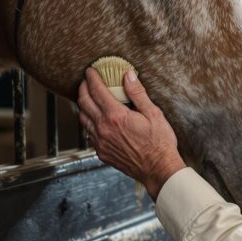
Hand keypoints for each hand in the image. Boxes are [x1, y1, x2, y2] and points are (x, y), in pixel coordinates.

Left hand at [77, 68, 185, 199]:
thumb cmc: (159, 143)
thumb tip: (128, 76)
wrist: (158, 169)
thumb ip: (137, 93)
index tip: (90, 71)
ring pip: (83, 118)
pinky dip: (89, 122)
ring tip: (88, 98)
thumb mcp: (153, 113)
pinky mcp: (102, 152)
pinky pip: (89, 134)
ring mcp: (101, 142)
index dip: (91, 78)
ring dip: (83, 105)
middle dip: (83, 88)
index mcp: (116, 116)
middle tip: (86, 81)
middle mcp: (103, 128)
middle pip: (84, 103)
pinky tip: (96, 119)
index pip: (97, 91)